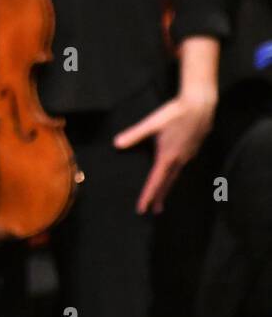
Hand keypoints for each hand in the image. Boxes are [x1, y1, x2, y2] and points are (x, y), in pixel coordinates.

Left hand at [113, 92, 215, 213]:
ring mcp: (188, 155)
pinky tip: (173, 173)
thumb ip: (134, 134)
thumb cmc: (175, 113)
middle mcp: (179, 159)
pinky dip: (175, 175)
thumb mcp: (151, 123)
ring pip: (176, 175)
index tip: (142, 209)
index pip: (155, 181)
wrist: (200, 105)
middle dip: (160, 197)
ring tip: (163, 197)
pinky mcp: (193, 149)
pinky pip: (182, 167)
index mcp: (168, 156)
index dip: (148, 195)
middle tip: (154, 211)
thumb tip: (117, 144)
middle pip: (167, 183)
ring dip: (168, 187)